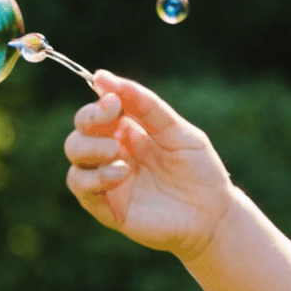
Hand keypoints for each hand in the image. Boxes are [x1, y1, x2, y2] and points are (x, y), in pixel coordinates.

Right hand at [64, 70, 237, 259]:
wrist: (215, 214)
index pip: (98, 113)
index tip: (112, 99)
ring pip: (75, 156)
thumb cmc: (199, 171)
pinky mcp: (108, 208)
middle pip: (80, 131)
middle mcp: (114, 155)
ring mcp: (108, 182)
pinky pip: (83, 188)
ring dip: (90, 147)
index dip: (99, 103)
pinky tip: (121, 172)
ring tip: (117, 152)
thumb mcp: (178, 131)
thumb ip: (146, 106)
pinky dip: (95, 177)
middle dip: (89, 119)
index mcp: (128, 134)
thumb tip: (103, 77)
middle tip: (113, 116)